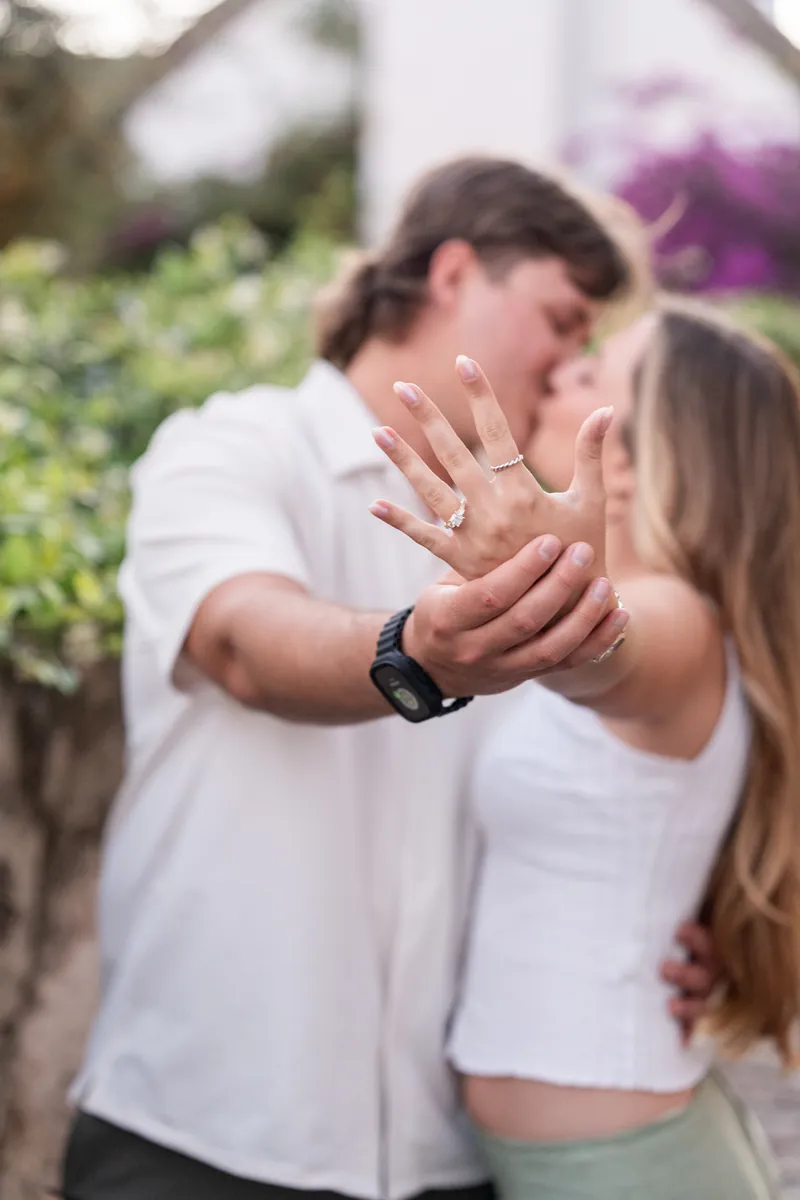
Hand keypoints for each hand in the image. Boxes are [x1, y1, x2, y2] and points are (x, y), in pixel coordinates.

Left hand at [369, 356, 611, 581]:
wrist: (569, 611)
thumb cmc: (585, 550)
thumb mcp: (592, 501)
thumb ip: (591, 454)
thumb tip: (607, 408)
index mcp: (524, 491)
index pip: (497, 432)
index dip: (480, 395)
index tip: (464, 362)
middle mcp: (493, 510)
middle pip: (454, 453)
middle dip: (427, 418)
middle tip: (403, 386)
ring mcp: (473, 536)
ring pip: (430, 490)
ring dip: (403, 460)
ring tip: (377, 432)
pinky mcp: (460, 561)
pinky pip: (424, 538)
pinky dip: (399, 522)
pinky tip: (374, 504)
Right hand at [404, 536, 627, 696]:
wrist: (435, 667)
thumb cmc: (440, 609)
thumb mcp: (441, 585)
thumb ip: (468, 558)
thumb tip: (494, 498)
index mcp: (450, 618)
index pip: (491, 594)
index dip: (523, 569)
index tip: (549, 540)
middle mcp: (476, 648)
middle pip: (524, 619)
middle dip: (558, 585)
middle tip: (581, 551)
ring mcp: (503, 667)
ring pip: (551, 647)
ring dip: (583, 615)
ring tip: (604, 583)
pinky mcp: (528, 676)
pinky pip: (569, 663)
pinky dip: (597, 641)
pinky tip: (620, 616)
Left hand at [661, 921, 719, 1043]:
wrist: (681, 952)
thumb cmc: (666, 927)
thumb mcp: (670, 915)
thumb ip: (656, 910)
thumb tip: (620, 884)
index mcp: (705, 941)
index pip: (706, 940)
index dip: (696, 937)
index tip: (678, 931)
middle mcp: (709, 967)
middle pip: (705, 972)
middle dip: (686, 973)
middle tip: (664, 968)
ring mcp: (705, 990)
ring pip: (704, 999)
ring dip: (690, 1006)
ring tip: (671, 1006)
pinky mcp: (697, 1007)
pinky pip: (698, 1024)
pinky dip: (691, 1033)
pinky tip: (682, 1042)